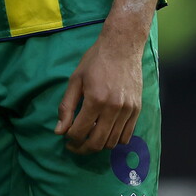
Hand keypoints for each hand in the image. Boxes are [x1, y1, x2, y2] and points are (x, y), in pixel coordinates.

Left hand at [54, 0, 156, 153]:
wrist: (122, 47)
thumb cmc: (95, 61)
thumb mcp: (75, 80)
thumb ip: (66, 107)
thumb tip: (59, 130)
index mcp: (95, 99)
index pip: (80, 132)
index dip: (70, 139)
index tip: (66, 138)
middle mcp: (114, 108)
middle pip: (97, 142)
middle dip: (83, 148)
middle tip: (75, 146)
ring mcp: (128, 110)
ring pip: (113, 142)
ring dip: (99, 145)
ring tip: (89, 138)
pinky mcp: (137, 109)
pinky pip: (127, 136)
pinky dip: (115, 140)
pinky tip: (105, 133)